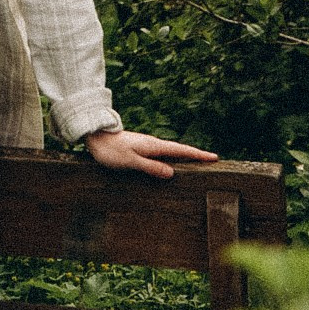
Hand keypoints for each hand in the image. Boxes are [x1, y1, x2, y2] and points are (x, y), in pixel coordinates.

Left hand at [84, 127, 219, 179]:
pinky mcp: (139, 148)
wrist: (95, 137)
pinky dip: (172, 157)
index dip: (198, 155)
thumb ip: (151, 167)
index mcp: (154, 146)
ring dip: (184, 156)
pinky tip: (170, 163)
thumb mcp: (131, 161)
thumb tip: (172, 173)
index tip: (214, 157)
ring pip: (170, 152)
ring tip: (196, 162)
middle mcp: (153, 144)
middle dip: (195, 155)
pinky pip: (161, 154)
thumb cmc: (111, 151)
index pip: (181, 151)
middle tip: (212, 160)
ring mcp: (146, 146)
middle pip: (179, 150)